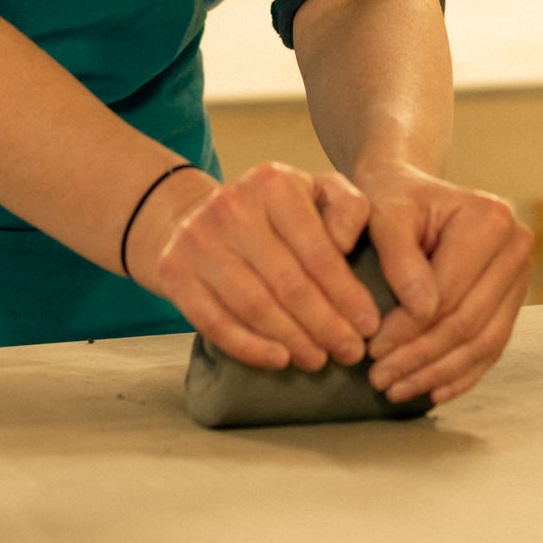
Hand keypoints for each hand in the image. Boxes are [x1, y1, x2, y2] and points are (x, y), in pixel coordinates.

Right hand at [130, 161, 381, 370]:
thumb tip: (347, 245)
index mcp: (273, 182)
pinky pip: (214, 321)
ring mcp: (197, 239)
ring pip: (253, 305)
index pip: (318, 252)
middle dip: (325, 325)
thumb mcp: (317, 192)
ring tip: (318, 359)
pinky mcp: (173, 270)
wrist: (197, 214)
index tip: (369, 325)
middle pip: (288, 283)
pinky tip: (278, 360)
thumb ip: (348, 208)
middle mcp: (231, 205)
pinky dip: (249, 347)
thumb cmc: (274, 213)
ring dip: (292, 340)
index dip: (347, 296)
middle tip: (350, 351)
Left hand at [355, 162, 531, 404]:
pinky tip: (431, 391)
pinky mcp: (513, 300)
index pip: (448, 292)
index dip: (408, 329)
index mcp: (490, 219)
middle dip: (421, 358)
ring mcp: (520, 277)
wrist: (409, 192)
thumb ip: (399, 254)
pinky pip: (492, 348)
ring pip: (482, 342)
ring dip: (438, 373)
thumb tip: (420, 309)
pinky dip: (461, 374)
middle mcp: (516, 247)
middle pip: (468, 321)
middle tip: (380, 380)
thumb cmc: (391, 200)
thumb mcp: (383, 212)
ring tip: (396, 389)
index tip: (371, 351)